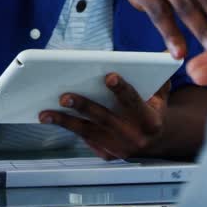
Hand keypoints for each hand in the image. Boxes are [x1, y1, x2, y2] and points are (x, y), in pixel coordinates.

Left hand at [39, 76, 170, 159]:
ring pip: (89, 132)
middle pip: (105, 119)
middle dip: (84, 106)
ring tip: (45, 113)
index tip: (109, 76)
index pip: (134, 101)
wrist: (156, 141)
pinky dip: (70, 129)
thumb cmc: (152, 110)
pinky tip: (54, 120)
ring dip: (65, 122)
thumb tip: (162, 52)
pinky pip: (87, 140)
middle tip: (64, 96)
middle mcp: (135, 137)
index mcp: (150, 120)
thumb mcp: (161, 94)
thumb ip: (157, 76)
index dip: (122, 89)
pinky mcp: (108, 155)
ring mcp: (120, 148)